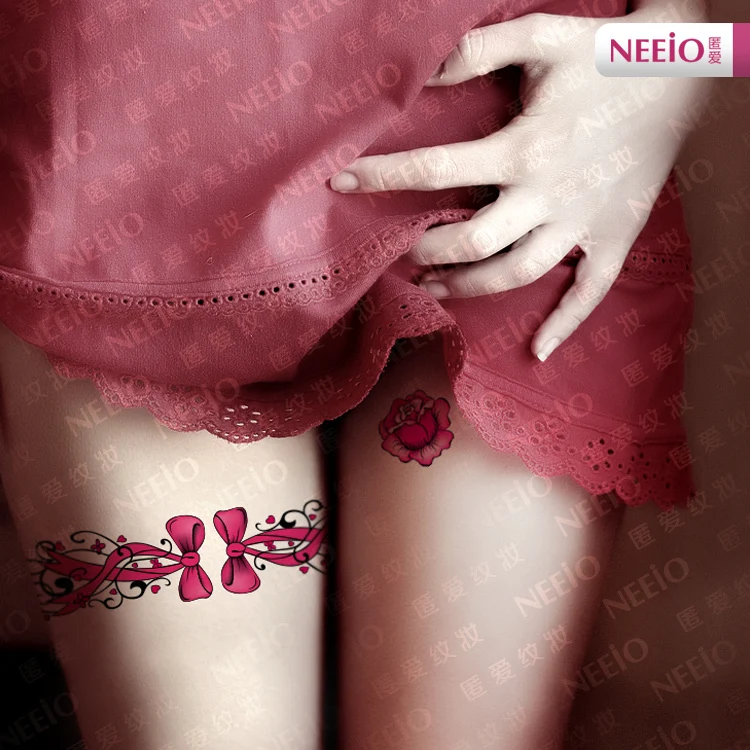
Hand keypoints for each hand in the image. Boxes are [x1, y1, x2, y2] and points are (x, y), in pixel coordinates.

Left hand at [328, 11, 709, 361]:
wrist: (683, 72)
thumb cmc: (606, 55)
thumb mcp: (542, 36)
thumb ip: (479, 50)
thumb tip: (425, 70)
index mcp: (523, 148)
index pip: (435, 170)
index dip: (382, 177)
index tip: (342, 184)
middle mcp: (547, 195)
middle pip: (472, 242)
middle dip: (427, 252)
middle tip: (404, 254)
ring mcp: (582, 224)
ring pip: (517, 274)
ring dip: (470, 288)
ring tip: (436, 289)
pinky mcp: (614, 239)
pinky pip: (590, 293)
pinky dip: (566, 324)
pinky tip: (539, 351)